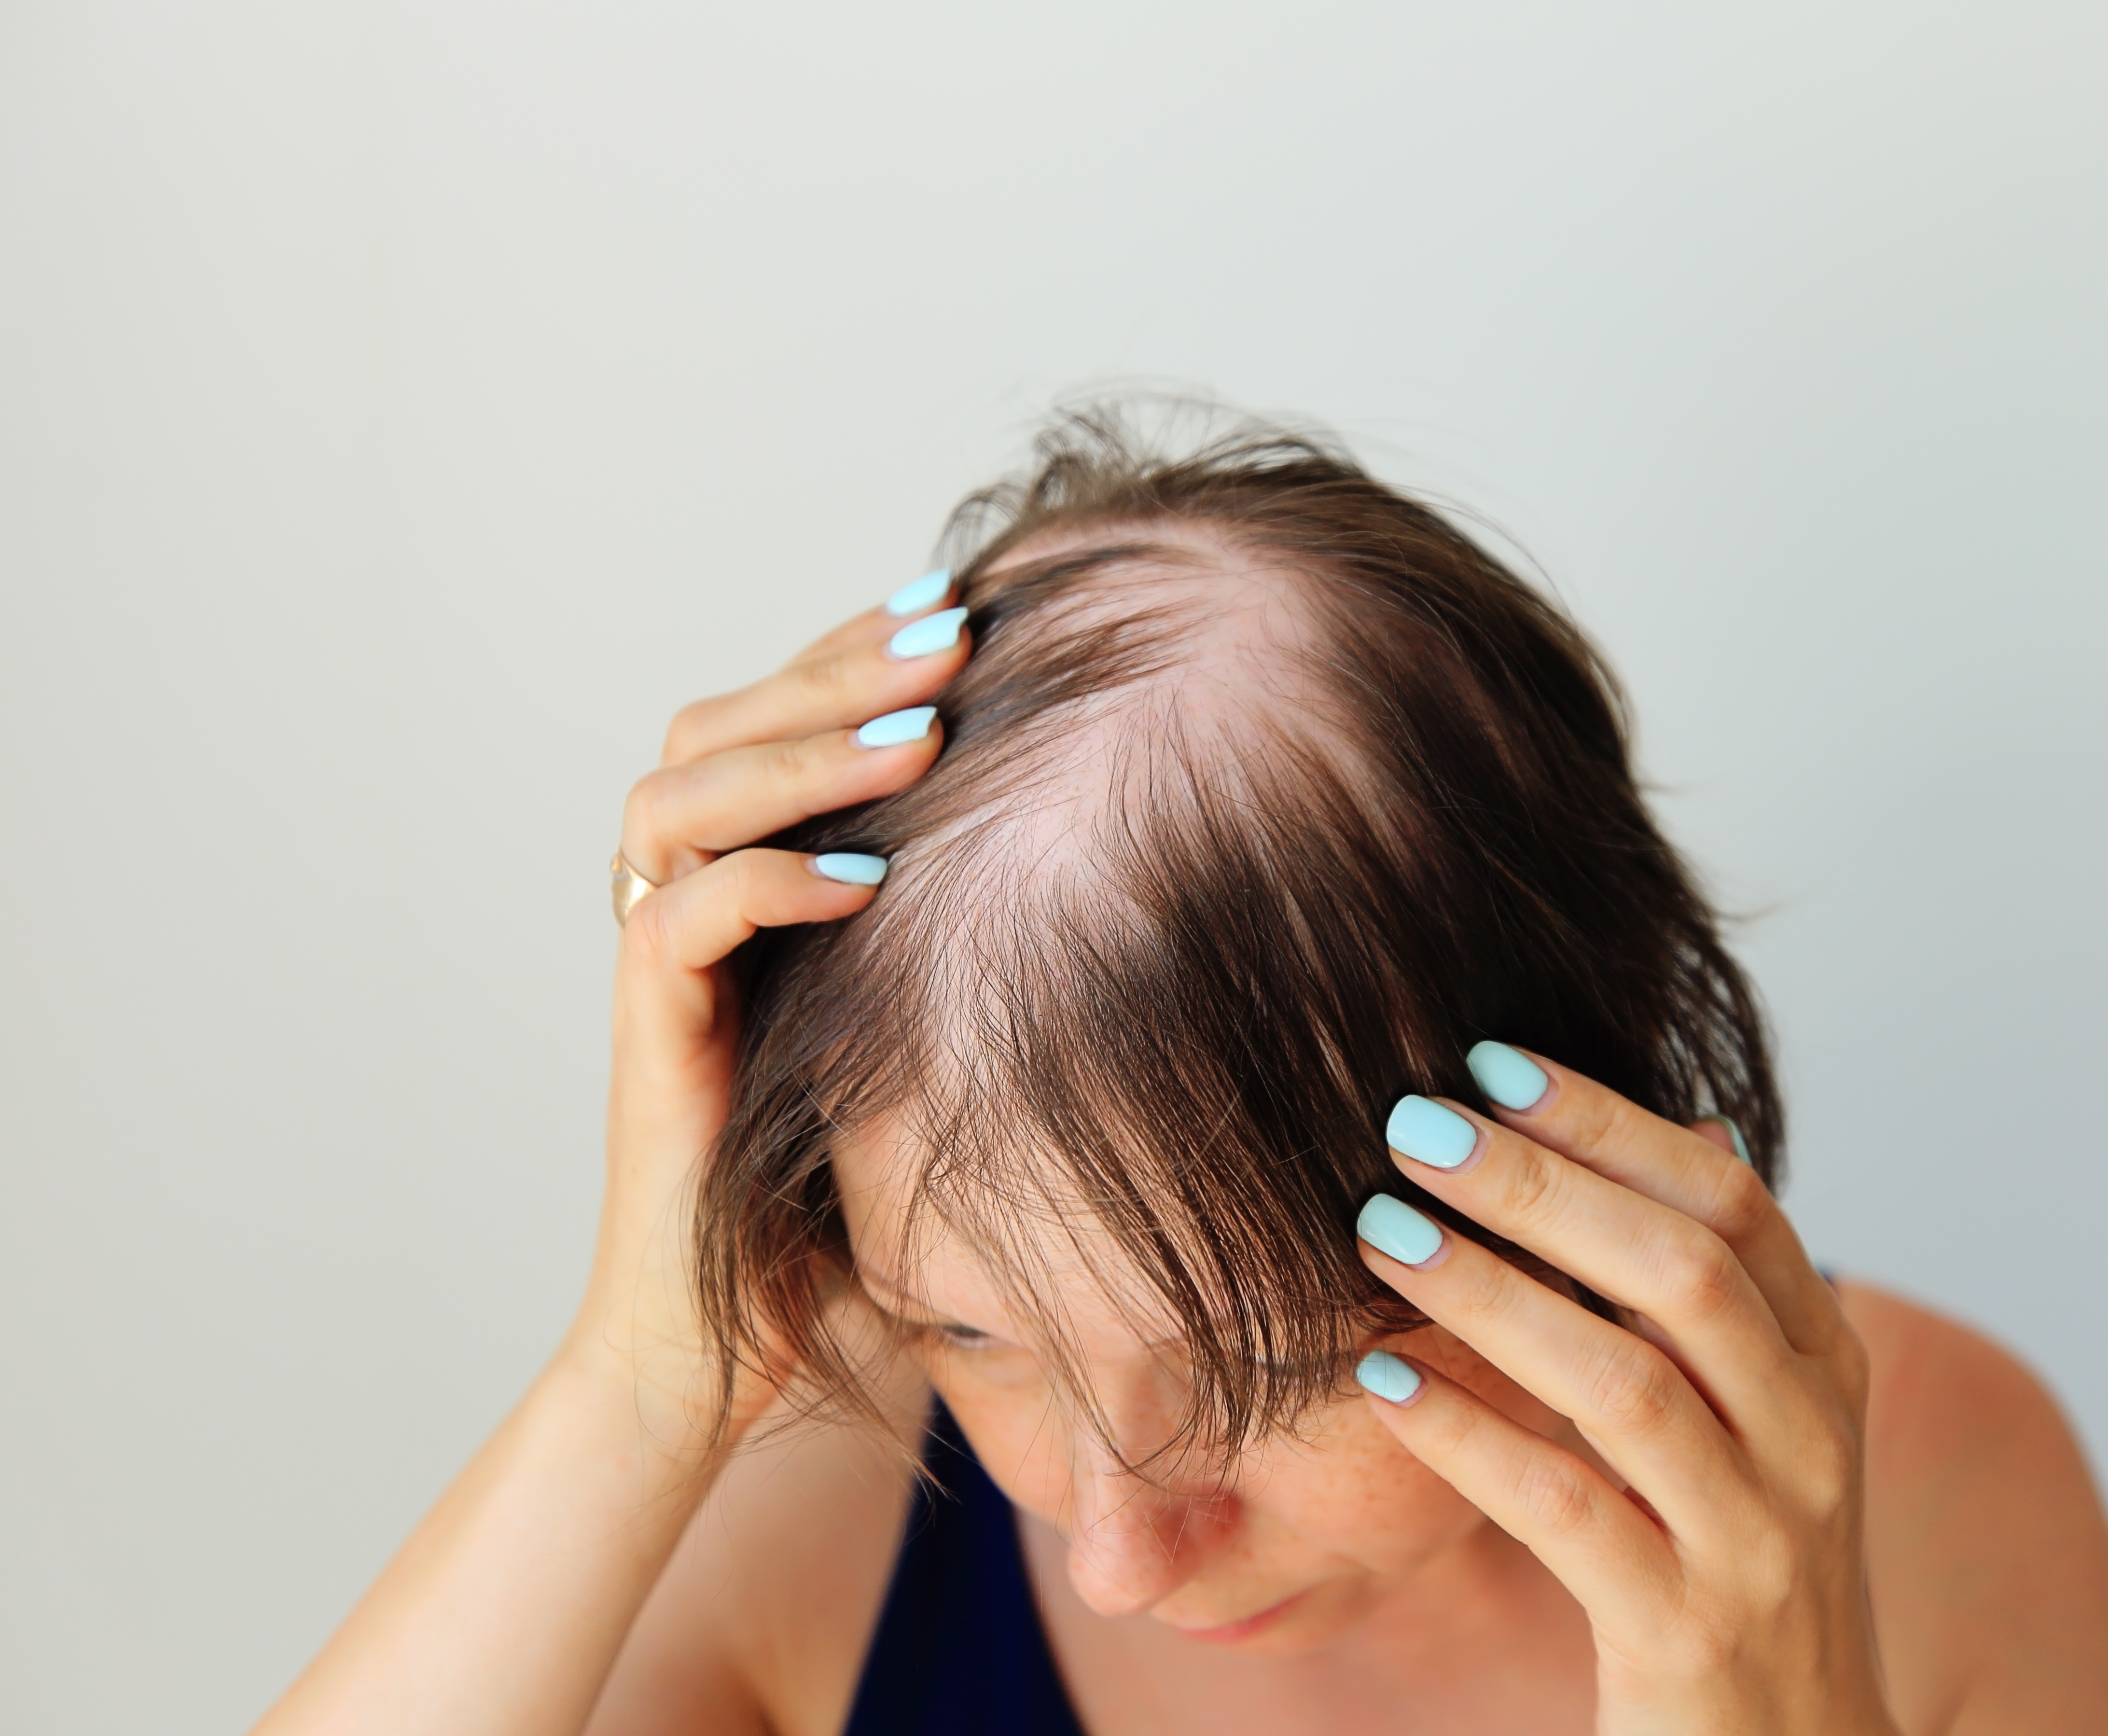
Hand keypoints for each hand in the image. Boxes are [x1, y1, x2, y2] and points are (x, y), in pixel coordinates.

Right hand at [572, 587, 967, 1445]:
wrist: (754, 1341)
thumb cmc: (858, 1190)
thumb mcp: (934, 1031)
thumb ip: (973, 936)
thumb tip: (1119, 840)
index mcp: (750, 879)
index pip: (779, 714)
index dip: (857, 650)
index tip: (975, 605)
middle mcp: (689, 901)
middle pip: (718, 721)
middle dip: (835, 663)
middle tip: (952, 627)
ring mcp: (662, 968)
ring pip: (676, 794)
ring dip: (795, 750)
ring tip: (918, 732)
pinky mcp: (651, 1040)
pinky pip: (676, 921)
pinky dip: (764, 881)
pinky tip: (864, 878)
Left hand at [1353, 1049, 1896, 1735]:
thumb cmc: (1747, 1564)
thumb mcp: (1768, 1421)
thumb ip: (1732, 1294)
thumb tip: (1694, 1129)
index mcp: (1827, 1368)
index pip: (1732, 1207)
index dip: (1614, 1125)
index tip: (1493, 1063)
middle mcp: (1812, 1441)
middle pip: (1680, 1275)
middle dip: (1542, 1186)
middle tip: (1413, 1125)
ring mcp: (1758, 1541)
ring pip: (1624, 1384)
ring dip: (1492, 1295)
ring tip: (1380, 1231)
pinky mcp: (1687, 1634)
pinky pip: (1565, 1511)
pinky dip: (1468, 1436)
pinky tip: (1380, 1382)